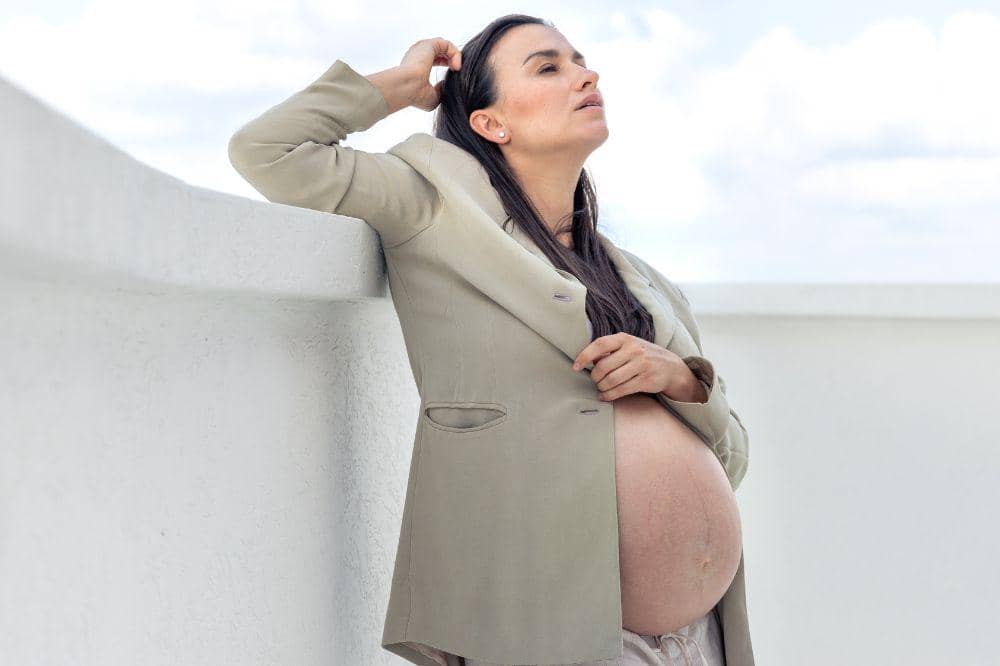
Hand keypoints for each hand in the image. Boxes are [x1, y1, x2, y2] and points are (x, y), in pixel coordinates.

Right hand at [400, 37, 462, 110]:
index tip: (452, 74)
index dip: (446, 63)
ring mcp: (423, 48)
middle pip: (439, 50)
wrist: (407, 88)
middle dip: (451, 58)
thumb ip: (440, 89)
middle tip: (456, 70)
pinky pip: (447, 45)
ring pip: (444, 46)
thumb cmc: (416, 95)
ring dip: (454, 56)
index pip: (433, 58)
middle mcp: (418, 54)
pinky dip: (455, 54)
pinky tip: (456, 66)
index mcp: (416, 64)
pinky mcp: (429, 45)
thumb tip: (445, 83)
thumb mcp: (432, 96)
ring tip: (457, 69)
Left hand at [571, 333, 687, 401]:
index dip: (585, 356)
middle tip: (595, 381)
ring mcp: (641, 365)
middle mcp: (633, 349)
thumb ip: (609, 350)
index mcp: (625, 338)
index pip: (600, 344)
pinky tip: (605, 396)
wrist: (671, 367)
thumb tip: (589, 359)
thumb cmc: (643, 356)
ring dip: (601, 388)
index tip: (575, 366)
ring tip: (600, 389)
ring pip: (611, 380)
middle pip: (603, 367)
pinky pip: (621, 390)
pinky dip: (609, 395)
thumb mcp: (628, 346)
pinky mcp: (645, 380)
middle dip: (595, 377)